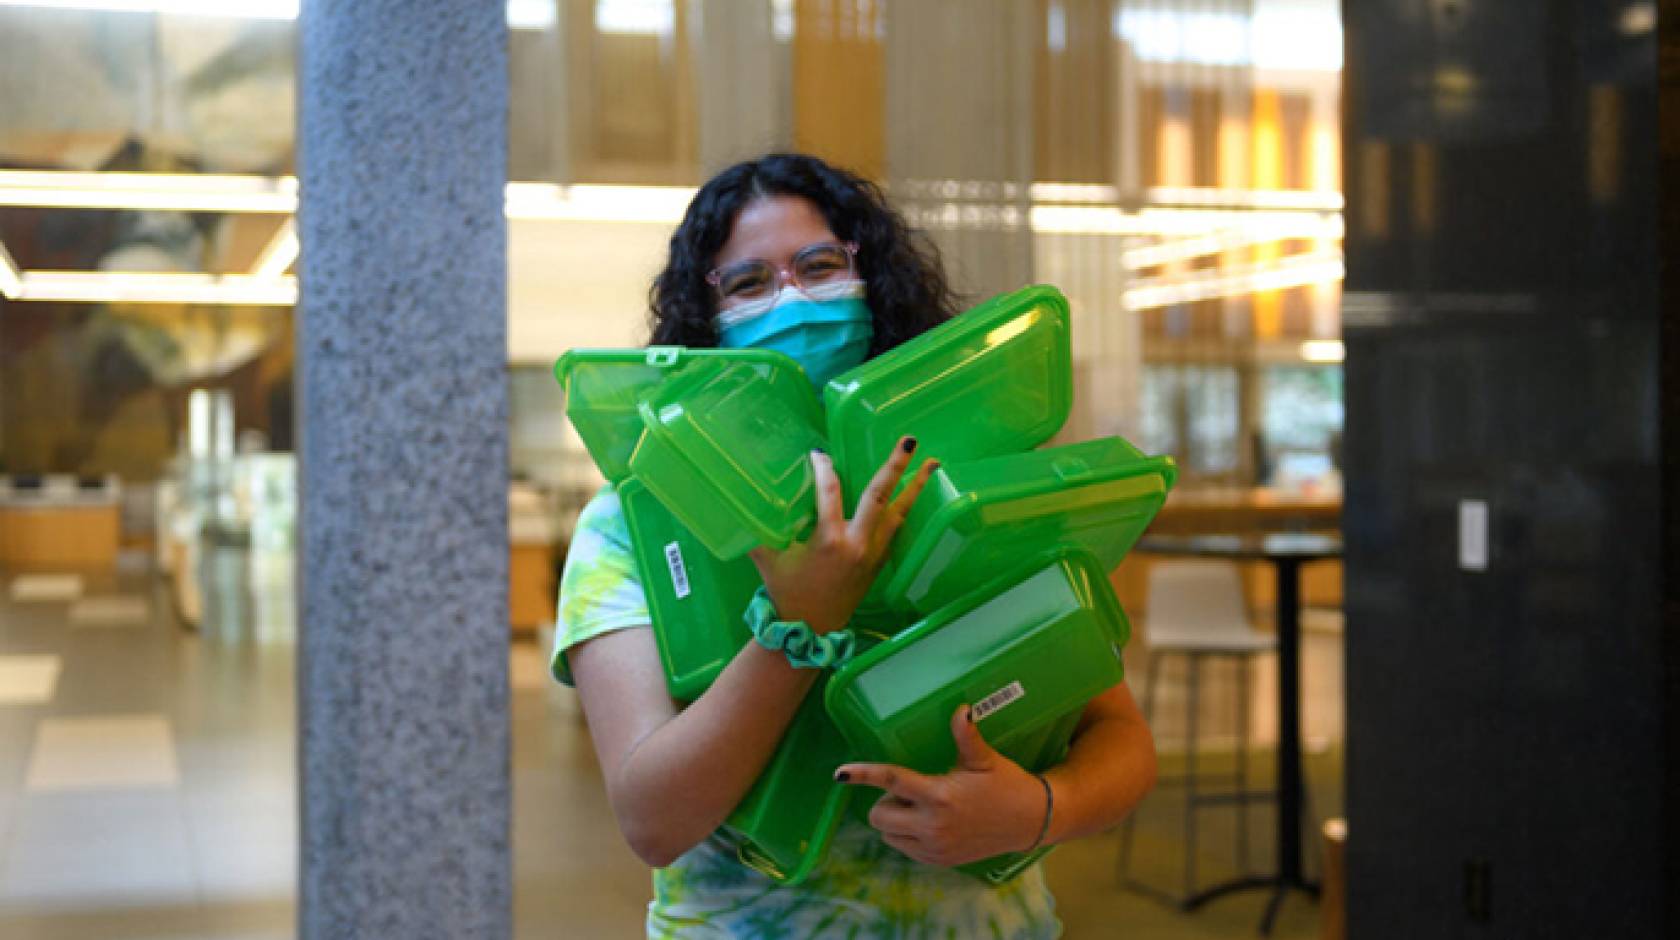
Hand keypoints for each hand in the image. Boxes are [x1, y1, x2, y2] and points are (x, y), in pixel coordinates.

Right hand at [748, 437, 935, 634]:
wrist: (812, 628)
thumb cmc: (787, 592)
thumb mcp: (769, 559)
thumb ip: (759, 530)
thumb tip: (743, 503)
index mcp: (829, 540)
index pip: (829, 492)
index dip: (823, 469)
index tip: (818, 454)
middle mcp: (857, 544)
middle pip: (879, 496)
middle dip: (895, 467)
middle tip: (909, 441)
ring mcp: (873, 553)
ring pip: (898, 513)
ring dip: (916, 487)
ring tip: (933, 463)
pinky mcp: (879, 562)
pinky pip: (896, 529)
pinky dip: (907, 509)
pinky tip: (917, 493)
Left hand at [835, 705, 1050, 867]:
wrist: (1030, 822)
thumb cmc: (1007, 785)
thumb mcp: (984, 760)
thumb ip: (966, 735)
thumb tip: (961, 708)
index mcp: (939, 796)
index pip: (892, 782)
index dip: (863, 775)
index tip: (840, 773)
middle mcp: (932, 826)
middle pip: (879, 815)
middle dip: (886, 800)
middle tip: (911, 790)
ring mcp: (934, 847)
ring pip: (887, 835)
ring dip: (894, 820)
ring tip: (920, 806)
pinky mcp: (939, 861)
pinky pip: (904, 849)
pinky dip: (906, 836)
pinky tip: (928, 823)